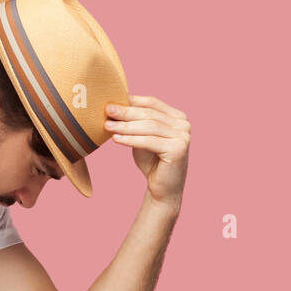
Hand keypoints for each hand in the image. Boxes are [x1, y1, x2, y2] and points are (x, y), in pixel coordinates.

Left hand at [104, 95, 190, 209]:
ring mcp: (183, 136)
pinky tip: (116, 139)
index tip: (111, 101)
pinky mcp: (178, 149)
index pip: (152, 103)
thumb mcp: (142, 136)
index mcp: (177, 117)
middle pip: (149, 114)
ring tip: (108, 126)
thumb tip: (114, 105)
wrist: (163, 188)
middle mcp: (184, 124)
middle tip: (107, 110)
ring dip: (126, 126)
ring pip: (149, 127)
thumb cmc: (152, 161)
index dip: (132, 101)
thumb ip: (135, 122)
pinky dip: (130, 140)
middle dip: (126, 112)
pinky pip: (149, 141)